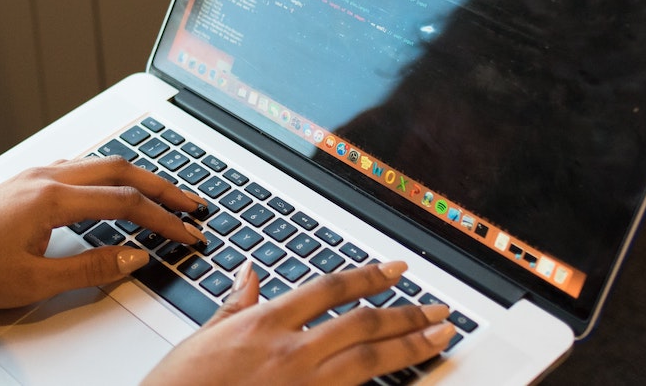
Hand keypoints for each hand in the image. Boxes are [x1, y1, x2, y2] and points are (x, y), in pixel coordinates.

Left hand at [0, 156, 207, 307]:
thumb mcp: (35, 281)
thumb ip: (90, 266)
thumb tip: (134, 257)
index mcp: (53, 198)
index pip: (125, 202)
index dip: (162, 218)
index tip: (188, 232)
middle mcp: (47, 177)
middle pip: (121, 171)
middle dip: (162, 187)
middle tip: (193, 204)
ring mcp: (35, 175)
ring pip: (100, 164)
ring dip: (136, 178)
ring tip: (162, 194)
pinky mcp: (26, 182)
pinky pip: (79, 167)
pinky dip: (108, 175)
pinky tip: (112, 186)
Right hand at [143, 261, 454, 385]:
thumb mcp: (205, 336)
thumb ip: (236, 304)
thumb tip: (250, 274)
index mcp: (264, 324)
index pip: (330, 289)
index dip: (369, 277)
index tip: (395, 270)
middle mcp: (290, 352)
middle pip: (363, 325)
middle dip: (407, 314)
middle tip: (440, 309)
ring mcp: (302, 385)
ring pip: (370, 361)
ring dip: (411, 347)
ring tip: (440, 338)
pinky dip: (381, 384)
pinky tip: (404, 378)